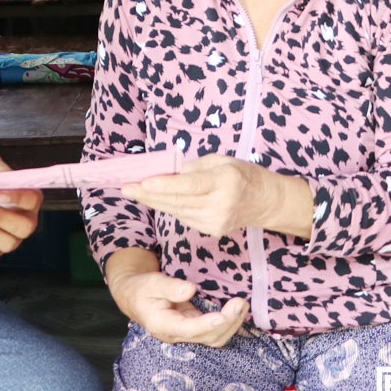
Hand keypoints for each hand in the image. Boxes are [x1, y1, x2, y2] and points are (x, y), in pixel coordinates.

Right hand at [106, 250, 248, 345]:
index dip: (207, 325)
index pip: (188, 329)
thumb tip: (190, 289)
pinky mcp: (194, 330)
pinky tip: (237, 311)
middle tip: (240, 302)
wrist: (135, 298)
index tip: (223, 315)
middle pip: (207, 337)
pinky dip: (228, 324)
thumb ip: (170, 287)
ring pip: (214, 339)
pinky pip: (214, 333)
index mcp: (162, 325)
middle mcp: (176, 335)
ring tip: (243, 305)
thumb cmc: (142, 289)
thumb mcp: (151, 282)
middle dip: (227, 322)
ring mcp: (186, 335)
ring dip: (231, 325)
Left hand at [122, 154, 313, 238]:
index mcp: (225, 182)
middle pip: (178, 201)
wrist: (265, 201)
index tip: (142, 182)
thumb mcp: (221, 160)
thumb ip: (193, 167)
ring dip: (153, 202)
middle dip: (149, 195)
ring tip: (134, 192)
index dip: (164, 185)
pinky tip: (155, 200)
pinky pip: (184, 217)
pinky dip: (169, 207)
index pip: (189, 185)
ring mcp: (216, 221)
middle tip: (126, 187)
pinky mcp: (212, 230)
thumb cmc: (242, 174)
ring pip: (177, 211)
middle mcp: (220, 204)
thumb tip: (167, 173)